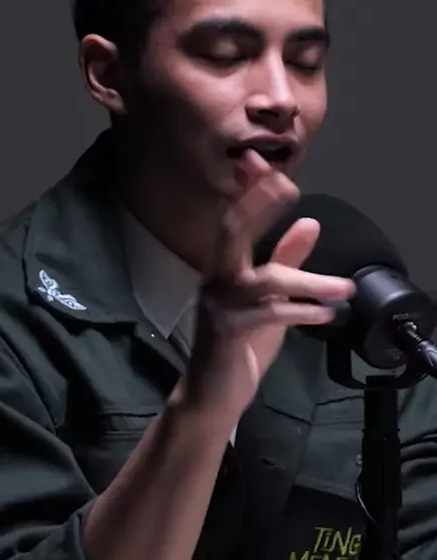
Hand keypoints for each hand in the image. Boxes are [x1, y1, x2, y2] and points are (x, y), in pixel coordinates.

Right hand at [178, 151, 354, 426]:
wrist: (213, 394)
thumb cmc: (240, 344)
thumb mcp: (269, 298)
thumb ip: (285, 261)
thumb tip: (310, 221)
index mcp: (224, 267)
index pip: (235, 220)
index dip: (249, 191)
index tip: (266, 165)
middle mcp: (216, 279)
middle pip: (232, 231)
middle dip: (259, 205)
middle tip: (288, 186)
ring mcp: (219, 305)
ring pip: (265, 280)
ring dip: (310, 281)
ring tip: (345, 287)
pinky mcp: (227, 332)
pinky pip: (269, 315)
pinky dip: (301, 312)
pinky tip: (327, 314)